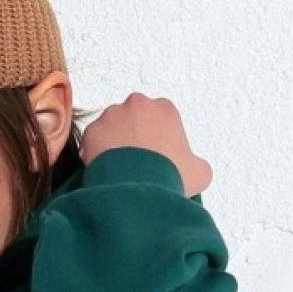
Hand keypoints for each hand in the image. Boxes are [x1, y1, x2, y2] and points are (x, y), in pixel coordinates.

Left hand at [79, 92, 212, 197]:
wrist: (138, 188)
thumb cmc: (172, 177)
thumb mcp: (200, 171)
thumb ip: (195, 162)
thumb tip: (191, 167)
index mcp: (164, 108)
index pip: (158, 119)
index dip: (157, 139)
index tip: (156, 156)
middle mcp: (137, 104)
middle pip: (133, 119)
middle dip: (133, 135)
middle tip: (135, 161)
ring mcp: (111, 114)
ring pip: (111, 128)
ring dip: (113, 142)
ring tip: (119, 168)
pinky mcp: (92, 130)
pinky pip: (93, 141)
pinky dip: (96, 154)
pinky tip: (105, 171)